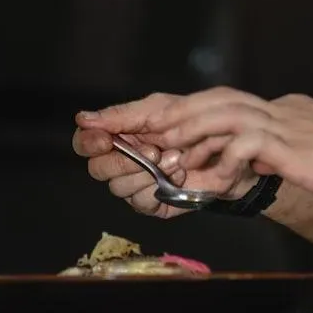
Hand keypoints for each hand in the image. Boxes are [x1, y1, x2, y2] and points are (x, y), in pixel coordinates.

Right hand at [72, 93, 257, 217]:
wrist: (229, 144)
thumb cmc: (194, 122)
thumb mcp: (160, 109)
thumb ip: (122, 115)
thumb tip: (83, 118)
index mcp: (120, 135)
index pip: (86, 144)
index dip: (89, 143)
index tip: (104, 140)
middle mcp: (123, 162)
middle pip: (97, 169)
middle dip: (123, 160)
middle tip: (153, 149)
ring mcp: (137, 185)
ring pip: (118, 186)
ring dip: (147, 170)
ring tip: (176, 157)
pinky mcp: (154, 203)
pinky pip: (141, 201)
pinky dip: (159, 185)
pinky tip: (179, 173)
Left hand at [146, 88, 312, 202]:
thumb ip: (288, 148)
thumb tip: (262, 157)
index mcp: (285, 111)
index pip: (226, 103)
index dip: (189, 111)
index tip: (158, 123)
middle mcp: (281, 111)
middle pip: (215, 98)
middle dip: (172, 110)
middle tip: (138, 121)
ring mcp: (286, 125)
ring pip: (223, 113)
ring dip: (186, 127)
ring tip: (156, 144)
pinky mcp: (294, 147)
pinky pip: (246, 146)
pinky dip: (220, 159)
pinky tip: (204, 177)